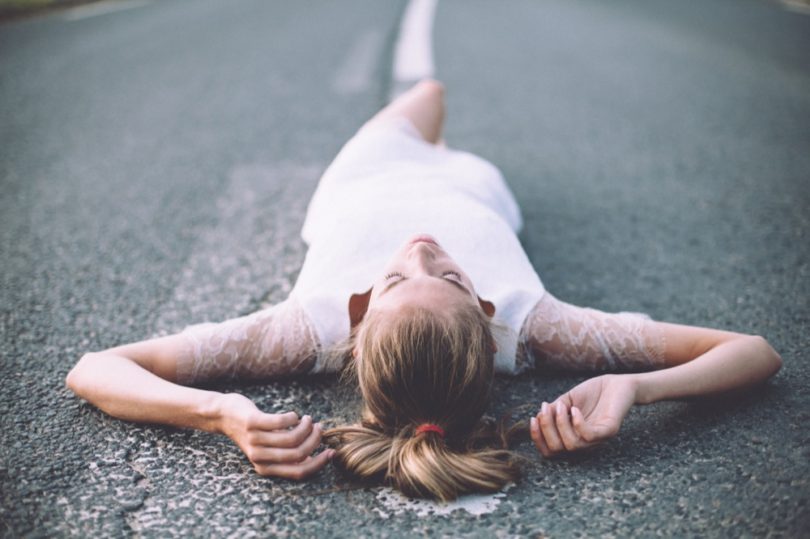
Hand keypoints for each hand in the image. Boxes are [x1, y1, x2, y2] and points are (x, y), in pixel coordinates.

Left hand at [217, 393, 332, 478]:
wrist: (223, 415)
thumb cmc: (253, 431)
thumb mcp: (268, 447)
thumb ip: (287, 453)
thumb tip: (313, 454)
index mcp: (265, 468)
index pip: (299, 472)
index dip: (318, 463)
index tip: (330, 451)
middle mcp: (260, 457)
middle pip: (298, 454)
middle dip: (315, 440)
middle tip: (318, 427)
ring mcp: (255, 440)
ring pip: (292, 438)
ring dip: (306, 427)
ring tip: (307, 419)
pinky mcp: (253, 423)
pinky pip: (282, 422)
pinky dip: (293, 417)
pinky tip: (293, 415)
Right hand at [530, 374, 636, 456]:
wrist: (618, 384)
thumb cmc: (593, 393)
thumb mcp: (567, 400)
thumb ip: (553, 410)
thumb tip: (538, 419)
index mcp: (572, 437)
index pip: (551, 451)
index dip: (538, 439)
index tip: (533, 419)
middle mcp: (584, 443)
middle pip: (557, 450)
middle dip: (546, 428)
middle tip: (546, 408)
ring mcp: (597, 439)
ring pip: (572, 445)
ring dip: (560, 424)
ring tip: (561, 405)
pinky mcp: (609, 431)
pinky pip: (589, 436)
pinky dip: (577, 423)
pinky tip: (575, 409)